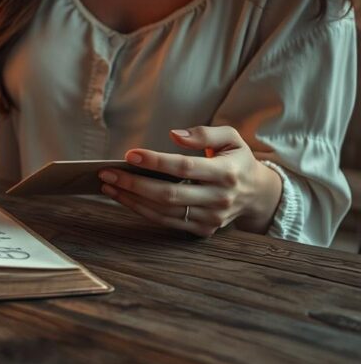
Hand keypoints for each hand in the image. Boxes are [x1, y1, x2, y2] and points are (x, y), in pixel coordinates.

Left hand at [97, 126, 282, 236]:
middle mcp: (219, 198)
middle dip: (133, 184)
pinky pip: (166, 222)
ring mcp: (211, 218)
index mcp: (226, 173)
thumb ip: (205, 133)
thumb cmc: (237, 160)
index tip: (129, 155)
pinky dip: (142, 211)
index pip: (184, 168)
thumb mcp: (231, 138)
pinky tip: (124, 198)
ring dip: (132, 199)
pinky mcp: (202, 230)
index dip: (155, 161)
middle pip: (168, 194)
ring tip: (108, 186)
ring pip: (164, 211)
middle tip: (107, 173)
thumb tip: (175, 135)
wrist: (258, 194)